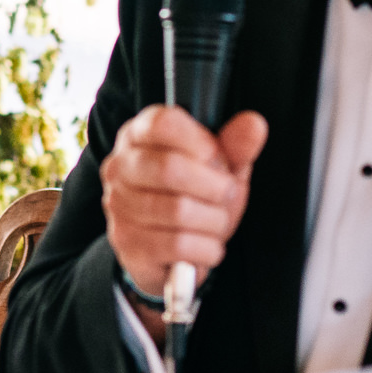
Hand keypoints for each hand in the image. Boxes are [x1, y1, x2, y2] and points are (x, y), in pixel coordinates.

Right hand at [101, 105, 268, 296]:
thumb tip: (253, 125)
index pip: (164, 124)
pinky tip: (205, 245)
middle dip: (214, 186)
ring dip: (214, 221)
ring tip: (216, 222)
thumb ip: (236, 145)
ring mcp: (118, 206)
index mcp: (139, 135)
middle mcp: (120, 167)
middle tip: (226, 195)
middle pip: (170, 168)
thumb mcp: (220, 168)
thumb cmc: (194, 197)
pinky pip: (178, 244)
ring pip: (178, 210)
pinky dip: (205, 248)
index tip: (217, 158)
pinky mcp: (126, 243)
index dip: (201, 142)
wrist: (170, 249)